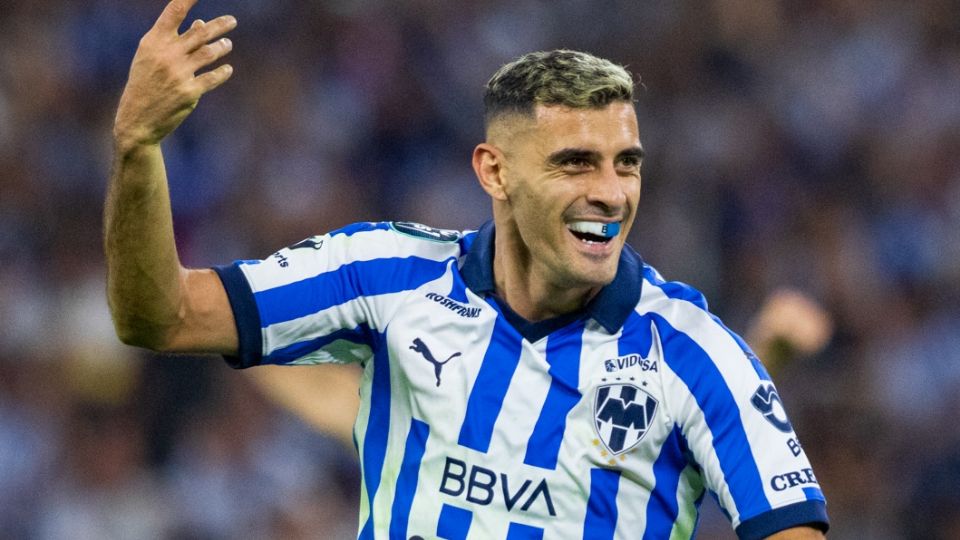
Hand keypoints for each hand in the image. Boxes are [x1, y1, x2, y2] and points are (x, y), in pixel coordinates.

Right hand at [113, 0, 236, 150]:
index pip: (174, 12)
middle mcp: (166, 54)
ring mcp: (178, 73)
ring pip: (209, 52)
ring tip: (228, 44)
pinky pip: (213, 77)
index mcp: (153, 41)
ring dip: (222, 47)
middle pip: (200, 32)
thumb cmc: (145, 84)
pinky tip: (227, 69)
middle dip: (220, 25)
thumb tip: (200, 22)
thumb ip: (174, 39)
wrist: (137, 119)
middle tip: (232, 21)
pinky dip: (223, 72)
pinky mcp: (190, 91)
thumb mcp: (152, 58)